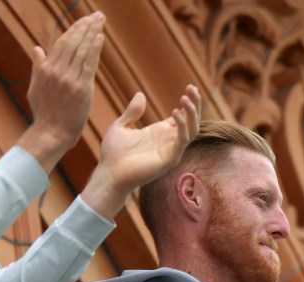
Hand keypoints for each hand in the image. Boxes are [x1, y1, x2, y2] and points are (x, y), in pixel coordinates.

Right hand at [18, 12, 105, 172]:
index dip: (74, 31)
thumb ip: (38, 66)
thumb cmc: (44, 114)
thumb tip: (37, 48)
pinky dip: (94, 49)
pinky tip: (100, 38)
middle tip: (97, 16)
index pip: (62, 44)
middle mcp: (56, 71)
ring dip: (92, 33)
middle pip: (72, 42)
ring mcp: (68, 79)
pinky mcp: (81, 89)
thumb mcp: (35, 88)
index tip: (84, 21)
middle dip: (85, 26)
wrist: (51, 133)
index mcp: (45, 69)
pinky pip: (89, 65)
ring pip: (81, 50)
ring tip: (100, 21)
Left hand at [81, 85, 201, 218]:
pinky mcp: (169, 159)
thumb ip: (132, 112)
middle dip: (195, 105)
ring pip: (191, 130)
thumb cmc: (114, 153)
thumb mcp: (122, 126)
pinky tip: (175, 112)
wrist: (109, 173)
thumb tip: (140, 94)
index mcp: (160, 133)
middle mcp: (169, 141)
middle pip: (191, 121)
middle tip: (192, 88)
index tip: (190, 87)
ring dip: (192, 114)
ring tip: (186, 98)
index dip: (189, 102)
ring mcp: (171, 150)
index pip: (182, 116)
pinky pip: (182, 141)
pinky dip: (181, 126)